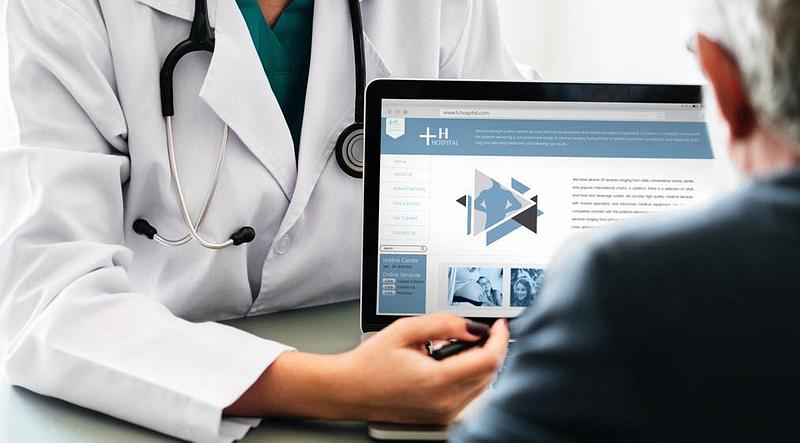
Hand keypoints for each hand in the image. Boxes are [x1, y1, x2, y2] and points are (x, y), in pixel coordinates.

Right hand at [335, 314, 509, 423]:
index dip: (500, 338)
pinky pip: (469, 395)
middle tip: (480, 329)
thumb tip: (473, 326)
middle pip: (490, 374)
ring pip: (483, 385)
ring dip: (481, 362)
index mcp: (437, 381)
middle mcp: (444, 403)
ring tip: (459, 345)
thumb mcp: (405, 330)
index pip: (489, 360)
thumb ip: (443, 324)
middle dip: (492, 347)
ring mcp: (444, 414)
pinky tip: (452, 362)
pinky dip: (470, 376)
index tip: (499, 324)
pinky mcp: (441, 418)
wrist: (350, 390)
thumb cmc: (371, 362)